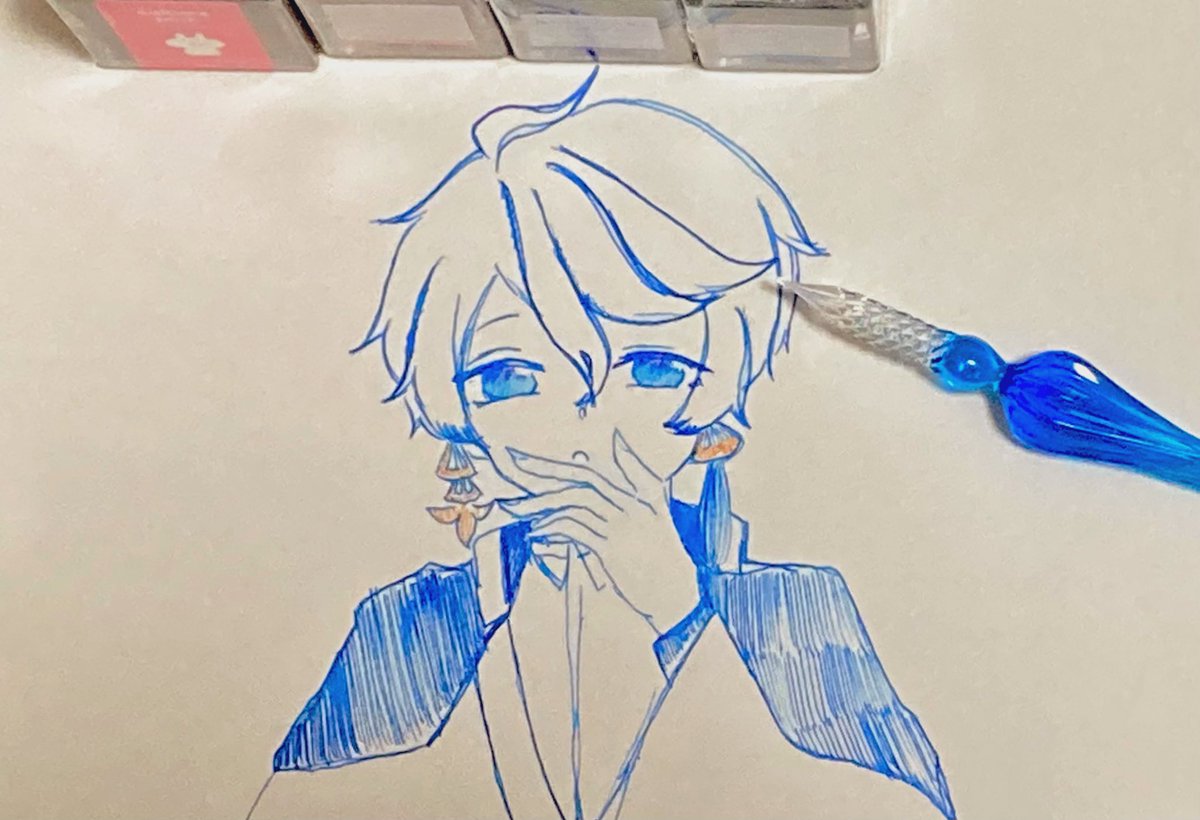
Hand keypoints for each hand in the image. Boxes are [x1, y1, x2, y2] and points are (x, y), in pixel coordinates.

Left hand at [496, 430, 699, 631]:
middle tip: (511, 465)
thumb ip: (637, 473)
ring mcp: (622, 527)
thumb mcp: (656, 506)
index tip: (524, 457)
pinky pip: (577, 530)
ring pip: (575, 503)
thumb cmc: (663, 553)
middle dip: (543, 471)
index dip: (557, 464)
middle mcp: (631, 505)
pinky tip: (537, 533)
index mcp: (639, 494)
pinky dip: (554, 528)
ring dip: (542, 505)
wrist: (678, 596)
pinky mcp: (613, 549)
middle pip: (580, 481)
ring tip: (516, 510)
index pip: (592, 472)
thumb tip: (618, 438)